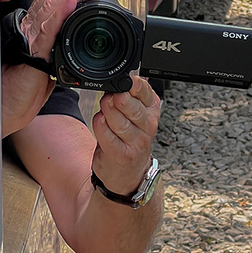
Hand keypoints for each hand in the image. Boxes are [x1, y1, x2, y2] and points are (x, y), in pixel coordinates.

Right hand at [2, 0, 103, 136]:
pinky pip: (48, 29)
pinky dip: (60, 13)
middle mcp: (29, 32)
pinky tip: (71, 1)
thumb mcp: (48, 68)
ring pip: (49, 8)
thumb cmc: (21, 93)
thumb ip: (58, 53)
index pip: (51, 2)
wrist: (6, 112)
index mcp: (34, 33)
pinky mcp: (31, 54)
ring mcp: (29, 41)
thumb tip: (75, 44)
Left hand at [91, 77, 160, 194]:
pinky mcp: (121, 154)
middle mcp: (148, 127)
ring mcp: (136, 142)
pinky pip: (107, 136)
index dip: (136, 85)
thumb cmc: (129, 140)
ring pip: (119, 121)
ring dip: (107, 111)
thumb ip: (130, 97)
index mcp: (152, 112)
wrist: (128, 174)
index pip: (147, 93)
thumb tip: (123, 78)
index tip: (128, 80)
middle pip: (133, 107)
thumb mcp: (136, 116)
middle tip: (111, 95)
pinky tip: (99, 121)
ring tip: (103, 107)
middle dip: (119, 99)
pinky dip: (100, 126)